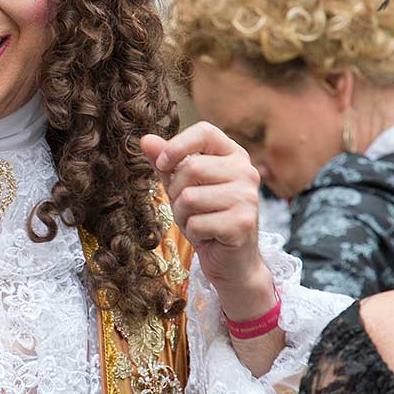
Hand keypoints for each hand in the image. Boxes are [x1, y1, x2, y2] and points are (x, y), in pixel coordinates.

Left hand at [142, 122, 276, 320]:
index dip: (177, 145)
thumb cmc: (207, 217)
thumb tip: (145, 139)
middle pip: (192, 167)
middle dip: (176, 192)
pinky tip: (209, 236)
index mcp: (234, 156)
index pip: (205, 132)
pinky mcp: (243, 223)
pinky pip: (196, 222)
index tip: (162, 164)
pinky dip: (193, 232)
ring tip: (199, 222)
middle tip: (188, 208)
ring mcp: (248, 198)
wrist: (232, 261)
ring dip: (183, 215)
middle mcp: (247, 172)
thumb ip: (166, 162)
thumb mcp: (182, 186)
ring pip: (189, 197)